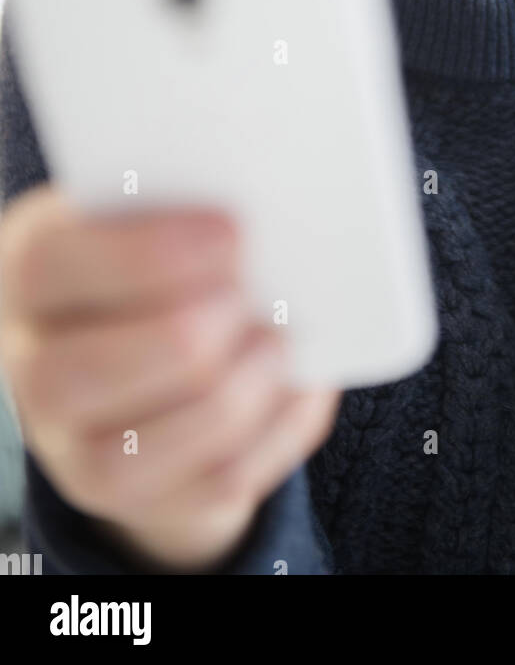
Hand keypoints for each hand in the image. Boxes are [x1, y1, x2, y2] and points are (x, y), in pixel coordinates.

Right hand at [0, 184, 340, 571]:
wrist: (142, 352)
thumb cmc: (158, 258)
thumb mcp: (149, 213)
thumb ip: (186, 202)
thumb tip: (269, 202)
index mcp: (28, 274)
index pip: (48, 265)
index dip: (142, 254)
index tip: (230, 233)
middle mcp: (32, 369)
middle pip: (86, 373)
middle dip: (185, 336)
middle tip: (248, 298)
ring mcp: (75, 448)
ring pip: (146, 448)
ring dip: (234, 391)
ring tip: (279, 342)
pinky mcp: (137, 497)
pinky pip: (212, 483)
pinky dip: (273, 431)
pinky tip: (301, 385)